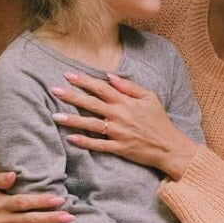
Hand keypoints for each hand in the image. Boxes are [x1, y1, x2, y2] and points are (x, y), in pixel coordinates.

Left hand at [50, 72, 197, 178]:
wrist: (169, 146)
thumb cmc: (159, 121)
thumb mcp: (149, 97)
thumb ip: (129, 86)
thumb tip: (110, 76)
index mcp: (125, 102)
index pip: (100, 88)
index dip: (83, 81)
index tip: (68, 75)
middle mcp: (119, 115)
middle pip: (91, 103)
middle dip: (71, 96)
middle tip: (53, 90)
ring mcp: (118, 132)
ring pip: (91, 124)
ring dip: (73, 120)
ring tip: (55, 116)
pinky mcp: (119, 147)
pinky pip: (99, 145)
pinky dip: (85, 142)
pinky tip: (71, 139)